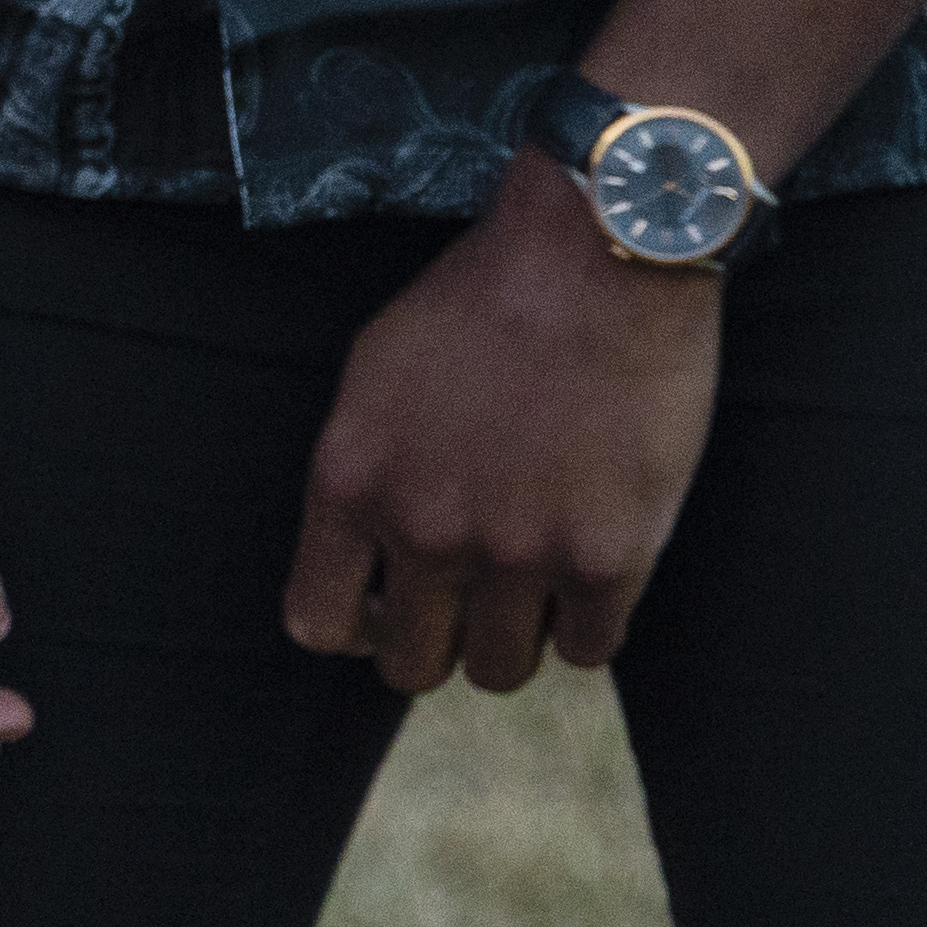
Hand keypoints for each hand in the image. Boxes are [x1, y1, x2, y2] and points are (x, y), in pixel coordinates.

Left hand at [279, 181, 723, 694]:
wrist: (598, 257)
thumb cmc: (484, 301)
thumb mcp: (376, 377)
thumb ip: (366, 472)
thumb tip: (367, 558)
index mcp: (352, 482)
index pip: (318, 624)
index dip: (356, 629)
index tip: (388, 607)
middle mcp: (423, 530)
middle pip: (411, 665)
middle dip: (438, 640)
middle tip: (470, 601)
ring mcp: (516, 552)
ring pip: (498, 669)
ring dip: (513, 638)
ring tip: (533, 584)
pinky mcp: (608, 558)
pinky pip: (586, 649)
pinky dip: (587, 623)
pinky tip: (592, 573)